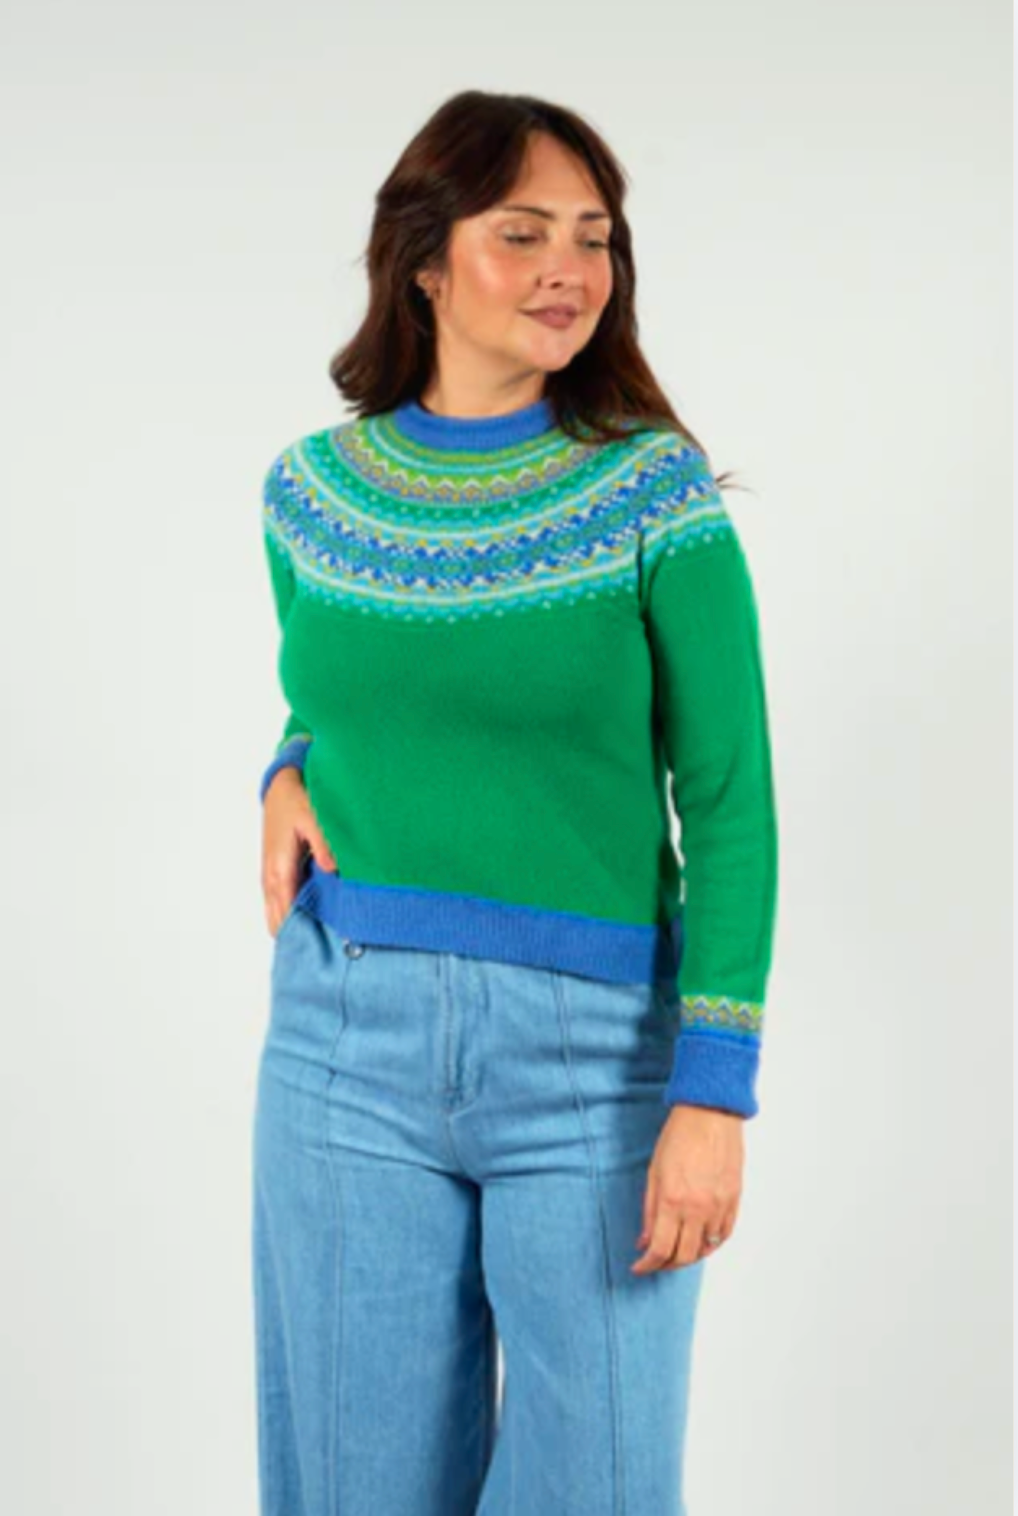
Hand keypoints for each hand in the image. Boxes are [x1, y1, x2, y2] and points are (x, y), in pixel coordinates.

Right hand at [262, 768, 338, 935]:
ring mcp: (270, 877)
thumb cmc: (297, 801)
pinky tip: (307, 924)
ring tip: (315, 947)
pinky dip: (288, 916)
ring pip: (275, 915)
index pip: (287, 911)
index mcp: (280, 869)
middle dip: (297, 935)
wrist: (280, 788)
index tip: (316, 949)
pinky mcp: (275, 874)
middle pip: (278, 919)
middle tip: (321, 955)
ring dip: (292, 927)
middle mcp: (271, 878)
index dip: (300, 931)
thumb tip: (331, 869)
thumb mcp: (313, 816)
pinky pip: (277, 904)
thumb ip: (323, 843)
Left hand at [630, 1104, 744, 1273]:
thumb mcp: (653, 1172)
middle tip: (656, 1261)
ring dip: (688, 1256)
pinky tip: (699, 1241)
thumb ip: (649, 1210)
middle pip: (683, 1256)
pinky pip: (723, 1235)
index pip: (660, 1249)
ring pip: (705, 1250)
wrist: (710, 1114)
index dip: (647, 1265)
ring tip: (676, 1250)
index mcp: (672, 1201)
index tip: (639, 1267)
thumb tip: (644, 1241)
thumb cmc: (678, 1137)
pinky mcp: (734, 1201)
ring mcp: (719, 1206)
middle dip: (666, 1265)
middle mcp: (697, 1209)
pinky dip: (710, 1244)